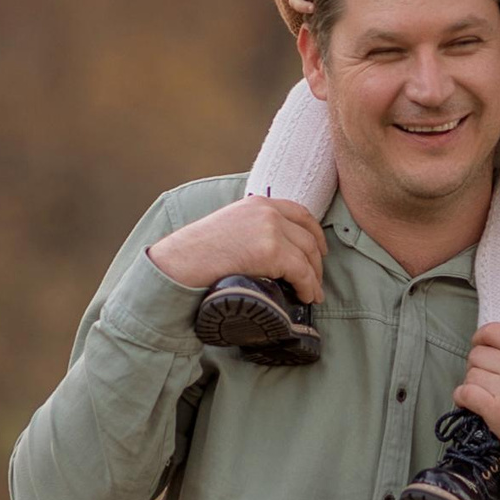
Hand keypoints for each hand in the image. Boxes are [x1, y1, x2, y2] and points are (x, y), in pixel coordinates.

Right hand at [147, 196, 326, 302]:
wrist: (179, 263)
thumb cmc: (197, 254)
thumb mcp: (229, 228)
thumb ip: (252, 231)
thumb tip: (272, 253)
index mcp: (257, 203)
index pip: (300, 213)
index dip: (315, 233)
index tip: (320, 250)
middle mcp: (267, 211)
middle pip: (308, 235)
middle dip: (317, 260)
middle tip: (317, 280)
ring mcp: (270, 230)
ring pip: (308, 255)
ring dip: (314, 278)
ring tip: (313, 294)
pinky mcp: (271, 251)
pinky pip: (301, 272)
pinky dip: (309, 287)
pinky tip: (306, 297)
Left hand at [452, 325, 499, 499]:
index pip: (494, 331)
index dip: (481, 338)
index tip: (480, 347)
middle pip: (477, 355)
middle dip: (476, 366)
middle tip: (483, 378)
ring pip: (470, 375)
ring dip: (471, 384)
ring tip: (480, 394)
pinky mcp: (498, 413)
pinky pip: (465, 394)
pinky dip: (462, 398)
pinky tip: (469, 403)